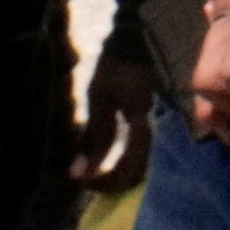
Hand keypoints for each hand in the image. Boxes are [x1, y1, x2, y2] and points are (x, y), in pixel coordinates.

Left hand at [75, 47, 155, 191]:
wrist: (133, 46)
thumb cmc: (115, 70)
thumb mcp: (99, 100)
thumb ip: (94, 136)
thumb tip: (80, 172)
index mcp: (140, 123)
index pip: (129, 166)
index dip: (106, 180)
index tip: (83, 181)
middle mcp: (149, 129)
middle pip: (138, 172)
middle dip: (112, 183)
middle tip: (86, 182)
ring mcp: (149, 127)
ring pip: (138, 165)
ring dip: (116, 175)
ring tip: (93, 174)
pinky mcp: (143, 124)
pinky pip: (135, 153)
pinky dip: (119, 163)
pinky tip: (103, 159)